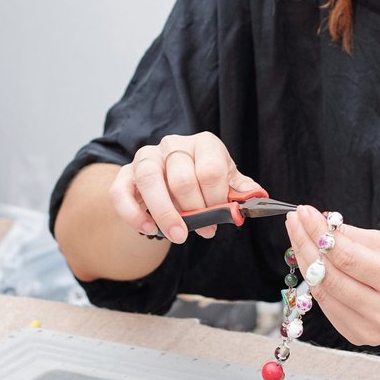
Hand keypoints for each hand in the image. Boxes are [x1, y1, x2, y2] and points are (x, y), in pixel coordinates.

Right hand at [109, 132, 264, 243]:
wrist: (169, 185)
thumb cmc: (202, 184)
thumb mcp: (225, 183)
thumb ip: (240, 190)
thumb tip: (258, 197)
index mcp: (203, 144)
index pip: (210, 170)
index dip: (217, 199)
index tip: (221, 218)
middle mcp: (173, 145)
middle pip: (182, 179)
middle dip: (195, 211)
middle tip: (205, 231)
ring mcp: (146, 157)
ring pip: (150, 180)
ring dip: (165, 214)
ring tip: (178, 235)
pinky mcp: (124, 174)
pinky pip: (121, 192)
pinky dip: (133, 214)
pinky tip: (148, 229)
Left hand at [284, 205, 379, 345]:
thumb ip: (353, 237)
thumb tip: (318, 223)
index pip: (347, 258)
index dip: (319, 233)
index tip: (304, 212)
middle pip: (330, 277)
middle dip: (306, 244)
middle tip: (295, 220)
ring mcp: (370, 329)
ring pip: (322, 292)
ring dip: (305, 261)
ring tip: (298, 235)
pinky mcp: (358, 336)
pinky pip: (327, 305)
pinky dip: (316, 281)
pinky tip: (312, 260)